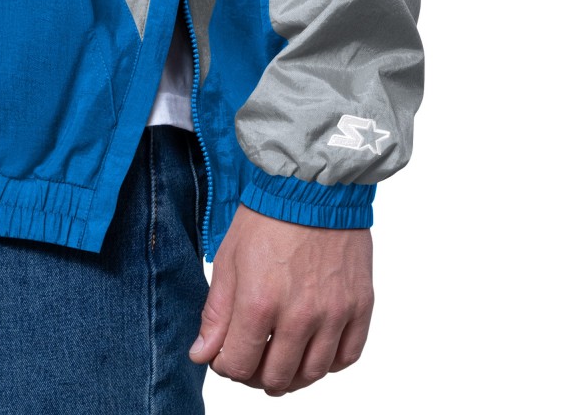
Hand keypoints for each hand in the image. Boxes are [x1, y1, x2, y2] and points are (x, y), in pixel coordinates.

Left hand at [188, 203, 373, 396]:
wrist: (312, 185)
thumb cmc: (266, 216)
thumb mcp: (228, 259)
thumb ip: (216, 313)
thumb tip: (202, 355)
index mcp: (259, 302)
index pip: (238, 366)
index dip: (225, 365)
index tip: (224, 353)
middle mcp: (300, 315)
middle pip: (276, 377)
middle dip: (255, 375)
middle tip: (251, 357)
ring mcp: (334, 312)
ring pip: (312, 373)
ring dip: (291, 375)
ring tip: (280, 359)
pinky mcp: (360, 305)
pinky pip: (347, 356)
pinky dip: (329, 362)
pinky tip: (313, 348)